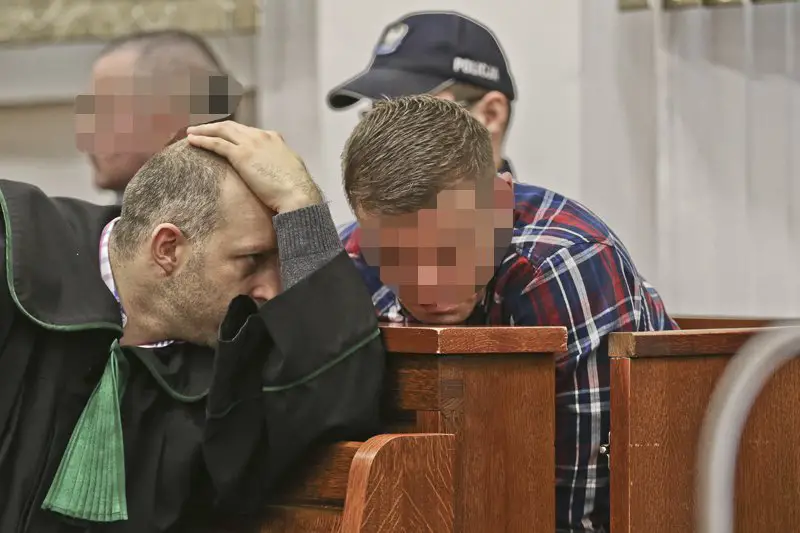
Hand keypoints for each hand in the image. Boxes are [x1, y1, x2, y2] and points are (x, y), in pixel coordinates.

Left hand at [186, 121, 322, 212]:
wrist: (297, 195)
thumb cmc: (296, 189)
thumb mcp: (290, 169)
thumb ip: (278, 163)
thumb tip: (274, 169)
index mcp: (274, 139)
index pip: (248, 130)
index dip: (234, 131)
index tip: (223, 134)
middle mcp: (261, 136)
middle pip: (232, 127)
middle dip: (215, 127)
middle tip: (201, 128)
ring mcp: (251, 143)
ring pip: (221, 130)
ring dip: (204, 130)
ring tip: (191, 131)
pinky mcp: (241, 155)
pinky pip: (216, 143)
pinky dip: (202, 140)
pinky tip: (191, 140)